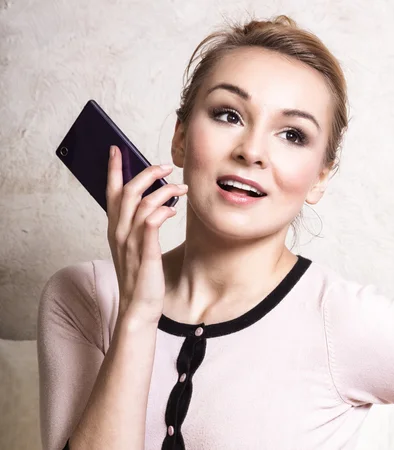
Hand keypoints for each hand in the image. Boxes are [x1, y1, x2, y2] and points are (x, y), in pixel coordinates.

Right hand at [105, 145, 187, 325]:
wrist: (139, 306)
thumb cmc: (140, 275)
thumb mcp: (135, 246)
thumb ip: (139, 224)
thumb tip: (154, 203)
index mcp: (115, 228)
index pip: (110, 192)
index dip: (113, 169)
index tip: (117, 149)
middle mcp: (119, 232)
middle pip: (128, 191)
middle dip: (147, 173)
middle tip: (167, 167)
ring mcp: (131, 242)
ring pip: (141, 203)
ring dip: (163, 190)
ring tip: (181, 188)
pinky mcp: (145, 252)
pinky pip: (150, 223)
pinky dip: (162, 211)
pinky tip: (173, 209)